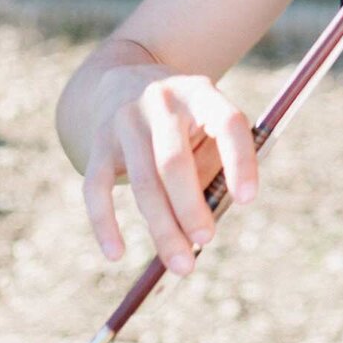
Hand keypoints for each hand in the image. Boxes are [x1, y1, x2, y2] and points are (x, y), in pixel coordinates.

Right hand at [83, 66, 258, 275]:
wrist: (125, 78)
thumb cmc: (183, 120)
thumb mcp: (207, 123)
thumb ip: (214, 166)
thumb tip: (203, 228)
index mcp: (201, 92)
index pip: (227, 122)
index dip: (239, 161)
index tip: (246, 200)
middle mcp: (162, 101)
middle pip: (174, 160)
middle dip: (190, 206)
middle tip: (206, 241)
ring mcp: (125, 121)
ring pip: (142, 181)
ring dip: (162, 227)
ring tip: (182, 264)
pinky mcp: (98, 143)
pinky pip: (96, 188)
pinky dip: (105, 223)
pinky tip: (117, 254)